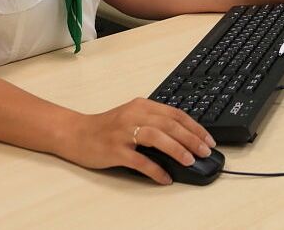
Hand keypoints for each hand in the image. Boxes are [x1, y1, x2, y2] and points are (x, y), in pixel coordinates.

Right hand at [62, 98, 215, 184]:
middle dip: (191, 138)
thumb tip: (184, 140)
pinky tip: (165, 178)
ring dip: (176, 149)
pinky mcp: (114, 150)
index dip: (194, 127)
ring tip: (189, 160)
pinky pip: (139, 160)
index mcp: (141, 105)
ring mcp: (123, 132)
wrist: (76, 133)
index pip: (174, 113)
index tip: (208, 139)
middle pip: (169, 124)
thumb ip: (154, 123)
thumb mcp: (132, 116)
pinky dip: (154, 169)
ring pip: (156, 137)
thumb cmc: (106, 127)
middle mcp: (133, 115)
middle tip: (205, 151)